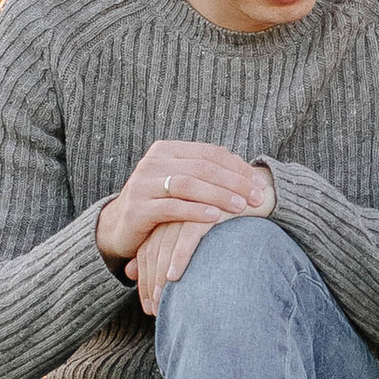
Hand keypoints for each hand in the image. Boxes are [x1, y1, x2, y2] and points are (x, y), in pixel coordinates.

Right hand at [95, 140, 272, 304]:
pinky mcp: (138, 209)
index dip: (238, 167)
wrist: (119, 227)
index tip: (260, 183)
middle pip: (202, 167)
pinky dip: (195, 211)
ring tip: (241, 207)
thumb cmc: (161, 205)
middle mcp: (153, 162)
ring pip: (187, 184)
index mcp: (167, 150)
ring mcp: (143, 184)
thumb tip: (252, 173)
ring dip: (218, 195)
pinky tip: (215, 218)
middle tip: (257, 197)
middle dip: (234, 182)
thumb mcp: (181, 185)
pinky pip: (171, 207)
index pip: (210, 153)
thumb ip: (207, 175)